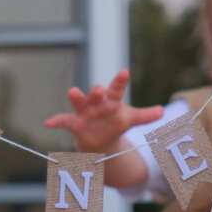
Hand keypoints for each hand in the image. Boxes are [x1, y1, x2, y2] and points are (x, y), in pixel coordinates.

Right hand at [44, 70, 162, 152]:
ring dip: (76, 97)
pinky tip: (48, 123)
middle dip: (97, 91)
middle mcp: (97, 103)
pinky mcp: (74, 123)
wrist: (100, 139)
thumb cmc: (115, 123)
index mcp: (111, 100)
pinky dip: (56, 121)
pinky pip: (64, 121)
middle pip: (97, 94)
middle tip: (99, 89)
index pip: (117, 89)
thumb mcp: (131, 119)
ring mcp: (84, 112)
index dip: (120, 81)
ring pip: (80, 102)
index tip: (124, 72)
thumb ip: (145, 116)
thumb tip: (163, 111)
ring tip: (72, 91)